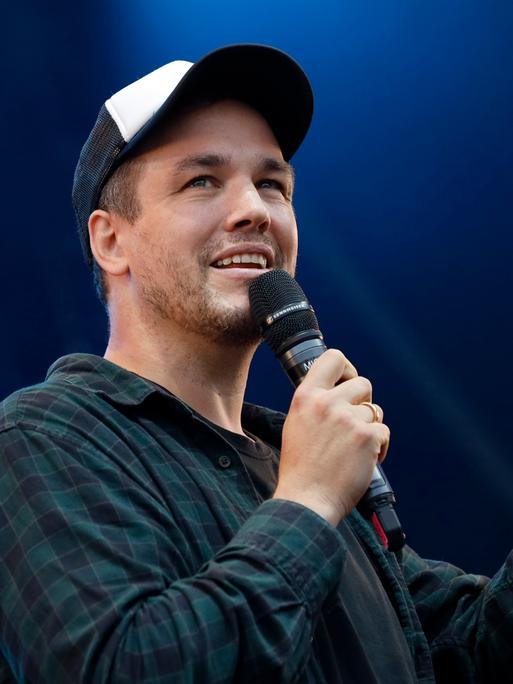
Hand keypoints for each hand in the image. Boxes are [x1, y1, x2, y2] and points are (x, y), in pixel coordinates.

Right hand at [273, 349, 389, 525]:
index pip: (333, 358)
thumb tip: (339, 392)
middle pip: (363, 383)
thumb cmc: (301, 468)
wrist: (307, 499)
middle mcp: (327, 403)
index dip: (347, 368)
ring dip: (370, 429)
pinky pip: (384, 431)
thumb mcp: (297, 424)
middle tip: (354, 425)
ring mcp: (349, 419)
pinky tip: (364, 461)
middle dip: (364, 402)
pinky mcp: (368, 437)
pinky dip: (379, 447)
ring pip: (375, 411)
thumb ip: (316, 404)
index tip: (348, 383)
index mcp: (306, 397)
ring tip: (354, 450)